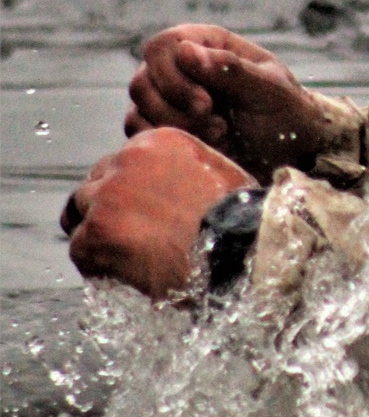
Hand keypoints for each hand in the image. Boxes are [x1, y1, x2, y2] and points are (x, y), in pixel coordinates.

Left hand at [61, 128, 254, 299]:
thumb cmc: (240, 221)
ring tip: (120, 257)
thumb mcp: (218, 176)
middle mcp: (127, 159)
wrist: (240, 251)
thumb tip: (179, 193)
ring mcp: (108, 195)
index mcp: (158, 141)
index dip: (128, 189)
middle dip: (106, 208)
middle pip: (95, 182)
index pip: (122, 161)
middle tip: (124, 236)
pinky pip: (80, 248)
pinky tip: (122, 275)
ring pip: (80, 212)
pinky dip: (96, 264)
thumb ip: (186, 174)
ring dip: (96, 233)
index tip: (138, 211)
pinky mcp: (97, 232)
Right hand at [125, 25, 333, 181]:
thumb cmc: (286, 114)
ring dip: (175, 128)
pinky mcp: (165, 128)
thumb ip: (231, 69)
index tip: (207, 105)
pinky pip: (140, 133)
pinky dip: (164, 143)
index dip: (175, 77)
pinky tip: (199, 147)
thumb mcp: (269, 90)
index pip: (163, 47)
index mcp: (206, 45)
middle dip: (176, 109)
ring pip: (140, 109)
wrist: (292, 154)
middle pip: (144, 80)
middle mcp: (181, 68)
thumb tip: (184, 52)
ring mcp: (169, 99)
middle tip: (218, 127)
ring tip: (219, 137)